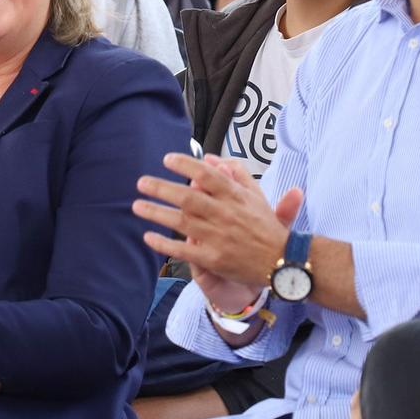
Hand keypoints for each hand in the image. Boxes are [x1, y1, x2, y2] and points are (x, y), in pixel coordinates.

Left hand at [137, 152, 304, 291]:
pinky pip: (183, 250)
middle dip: (161, 188)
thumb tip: (210, 158)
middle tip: (141, 182)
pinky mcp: (213, 259)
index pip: (207, 175)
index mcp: (236, 196)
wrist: (282, 261)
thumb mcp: (256, 194)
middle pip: (187, 197)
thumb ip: (236, 172)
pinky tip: (148, 237)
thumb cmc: (267, 226)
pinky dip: (164, 243)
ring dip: (156, 213)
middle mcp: (225, 214)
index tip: (167, 160)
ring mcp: (218, 237)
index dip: (185, 164)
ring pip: (181, 222)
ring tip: (137, 206)